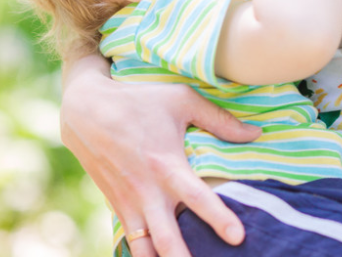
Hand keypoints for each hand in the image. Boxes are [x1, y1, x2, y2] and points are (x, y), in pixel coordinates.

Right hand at [60, 55, 261, 256]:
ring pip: (145, 249)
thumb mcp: (181, 100)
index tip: (238, 237)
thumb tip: (257, 133)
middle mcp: (147, 190)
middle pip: (167, 239)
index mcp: (166, 164)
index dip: (218, 218)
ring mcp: (129, 202)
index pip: (196, 197)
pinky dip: (146, 255)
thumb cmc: (139, 101)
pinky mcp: (117, 207)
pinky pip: (132, 241)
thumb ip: (220, 119)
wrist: (85, 110)